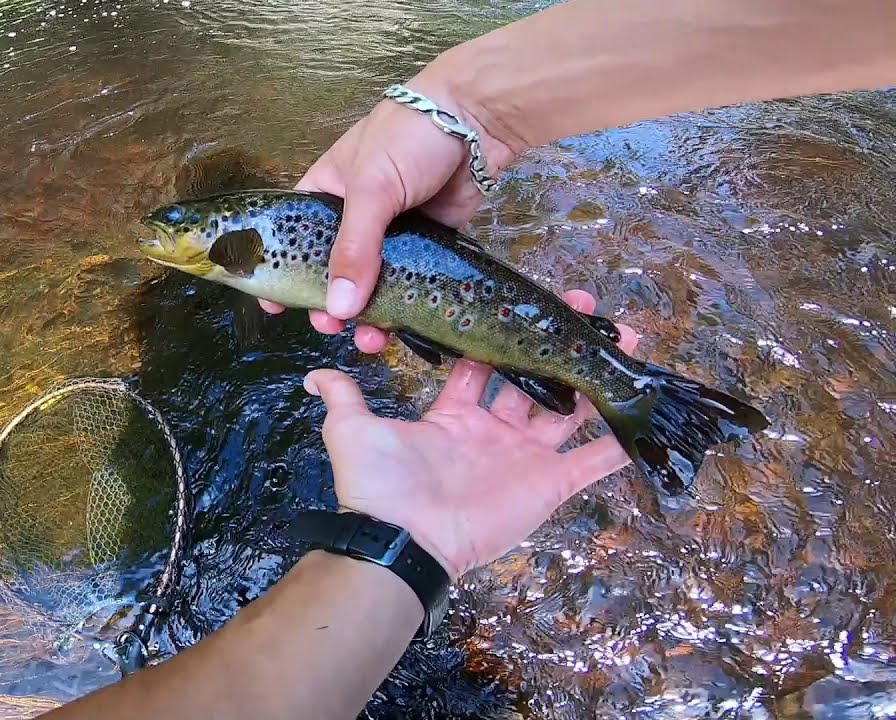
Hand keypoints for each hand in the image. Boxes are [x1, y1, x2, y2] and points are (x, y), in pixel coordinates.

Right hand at [259, 63, 517, 353]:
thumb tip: (338, 308)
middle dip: (329, 303)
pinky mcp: (426, 244)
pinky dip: (402, 307)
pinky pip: (408, 283)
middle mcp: (354, 217)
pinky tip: (400, 331)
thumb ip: (354, 249)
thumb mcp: (371, 188)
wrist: (477, 120)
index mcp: (326, 193)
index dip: (283, 272)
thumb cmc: (410, 137)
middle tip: (331, 327)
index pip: (294, 238)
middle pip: (333, 270)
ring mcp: (391, 233)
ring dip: (367, 315)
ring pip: (371, 283)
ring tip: (369, 340)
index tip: (275, 307)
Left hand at [301, 290, 638, 577]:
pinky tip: (641, 413)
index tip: (523, 303)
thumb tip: (315, 375)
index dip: (502, 334)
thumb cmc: (379, 484)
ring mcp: (524, 458)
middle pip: (534, 379)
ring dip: (596, 378)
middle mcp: (493, 432)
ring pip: (570, 410)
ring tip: (626, 340)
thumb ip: (343, 397)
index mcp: (453, 415)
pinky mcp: (548, 486)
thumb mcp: (352, 429)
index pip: (482, 365)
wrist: (401, 538)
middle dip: (557, 344)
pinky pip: (590, 463)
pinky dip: (616, 444)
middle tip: (585, 308)